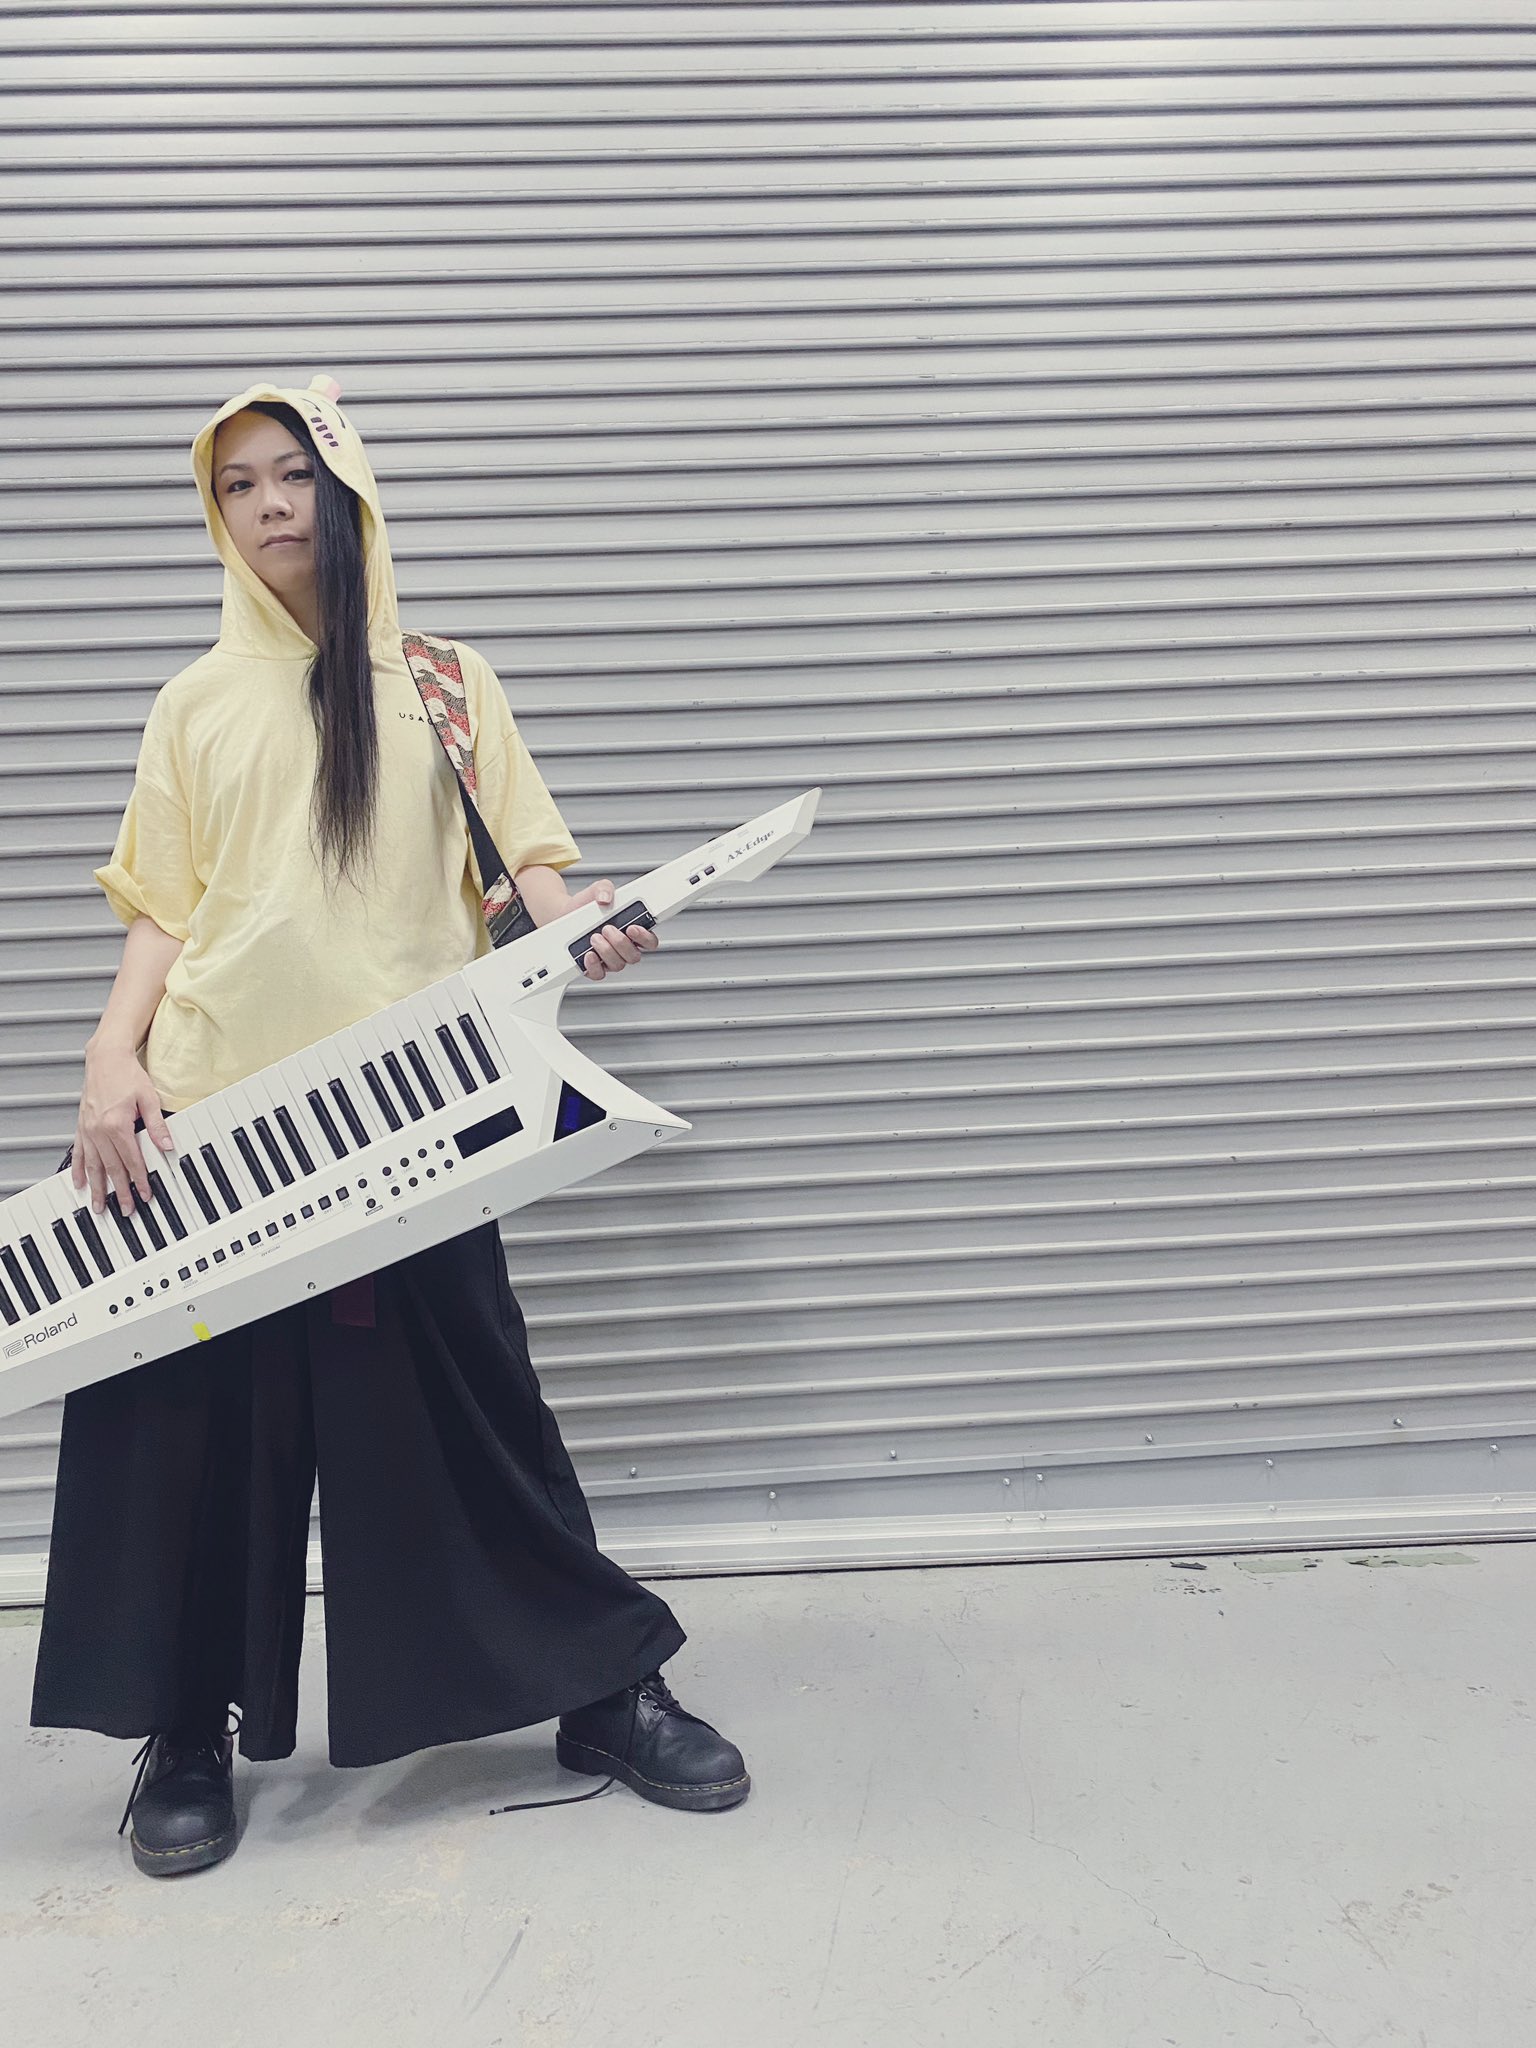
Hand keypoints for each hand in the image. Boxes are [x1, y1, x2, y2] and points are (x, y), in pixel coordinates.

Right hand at [72, 1044, 173, 1215]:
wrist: (105, 1058)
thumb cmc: (126, 1074)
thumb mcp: (149, 1098)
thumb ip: (157, 1125)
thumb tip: (167, 1145)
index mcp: (117, 1125)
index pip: (131, 1160)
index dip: (140, 1180)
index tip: (146, 1194)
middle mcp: (99, 1130)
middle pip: (112, 1169)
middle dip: (120, 1192)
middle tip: (127, 1210)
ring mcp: (87, 1129)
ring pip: (93, 1166)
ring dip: (97, 1188)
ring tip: (100, 1206)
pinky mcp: (81, 1126)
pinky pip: (79, 1153)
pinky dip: (79, 1170)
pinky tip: (80, 1183)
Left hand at [562, 879, 661, 983]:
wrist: (564, 914)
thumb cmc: (585, 905)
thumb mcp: (598, 889)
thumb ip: (605, 888)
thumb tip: (605, 897)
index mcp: (632, 931)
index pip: (649, 941)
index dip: (645, 937)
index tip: (633, 928)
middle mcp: (623, 948)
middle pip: (634, 956)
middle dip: (621, 943)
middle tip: (607, 928)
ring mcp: (609, 959)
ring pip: (618, 965)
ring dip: (607, 951)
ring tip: (594, 936)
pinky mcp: (593, 967)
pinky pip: (599, 974)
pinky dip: (594, 966)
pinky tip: (588, 954)